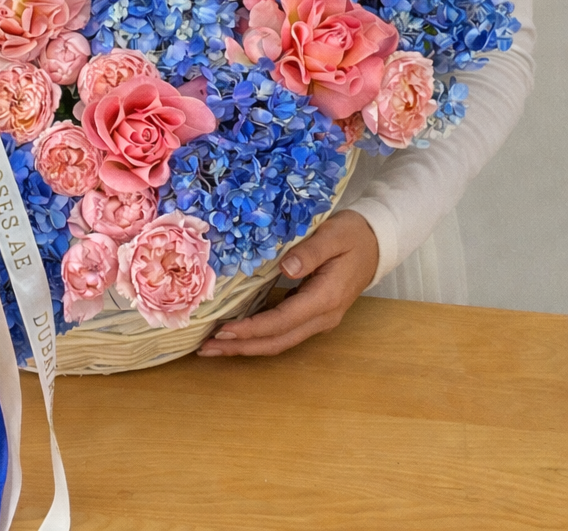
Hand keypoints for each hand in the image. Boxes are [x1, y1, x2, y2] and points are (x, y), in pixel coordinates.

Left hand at [196, 210, 378, 357]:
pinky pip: (282, 330)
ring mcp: (319, 318)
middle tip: (206, 349)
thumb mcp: (333, 235)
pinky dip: (258, 334)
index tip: (223, 329)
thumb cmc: (353, 235)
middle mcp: (322, 316)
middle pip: (277, 341)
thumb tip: (287, 268)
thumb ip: (310, 252)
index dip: (252, 329)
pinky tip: (237, 331)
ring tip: (215, 345)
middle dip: (241, 347)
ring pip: (279, 340)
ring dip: (247, 345)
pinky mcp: (313, 313)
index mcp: (325, 299)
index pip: (282, 321)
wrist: (377, 241)